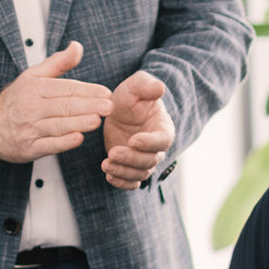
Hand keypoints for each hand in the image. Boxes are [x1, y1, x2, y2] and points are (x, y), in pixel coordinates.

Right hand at [0, 41, 113, 163]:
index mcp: (34, 88)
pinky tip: (78, 138)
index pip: (65, 88)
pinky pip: (48, 145)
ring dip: (78, 123)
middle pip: (64, 106)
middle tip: (108, 106)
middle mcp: (31, 108)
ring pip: (58, 125)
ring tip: (97, 121)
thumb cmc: (17, 100)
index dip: (87, 90)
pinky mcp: (28, 148)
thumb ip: (58, 63)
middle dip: (88, 106)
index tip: (106, 93)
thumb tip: (78, 46)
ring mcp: (29, 129)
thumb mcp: (33, 76)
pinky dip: (63, 142)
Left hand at [100, 71, 174, 187]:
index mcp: (163, 128)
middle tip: (113, 152)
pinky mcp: (131, 168)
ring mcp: (144, 160)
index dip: (149, 143)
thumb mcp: (136, 86)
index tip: (133, 140)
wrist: (119, 111)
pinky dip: (121, 182)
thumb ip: (147, 86)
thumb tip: (160, 87)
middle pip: (150, 161)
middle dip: (131, 158)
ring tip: (105, 165)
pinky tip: (109, 176)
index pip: (162, 140)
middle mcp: (157, 148)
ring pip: (140, 173)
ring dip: (123, 171)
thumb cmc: (131, 97)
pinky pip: (131, 182)